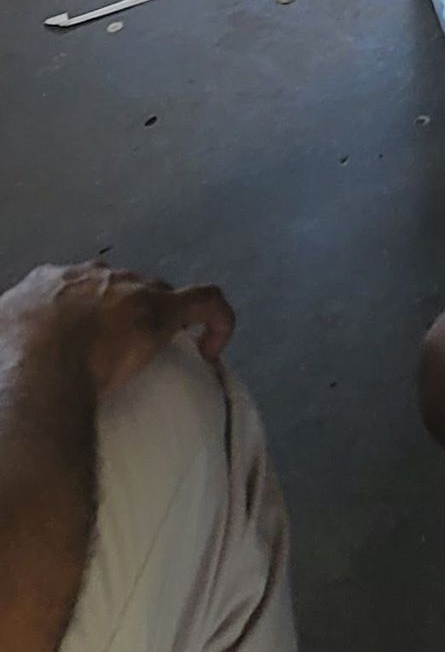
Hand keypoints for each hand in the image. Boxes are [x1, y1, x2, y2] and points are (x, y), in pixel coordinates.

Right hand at [0, 265, 233, 394]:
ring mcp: (128, 288)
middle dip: (121, 311)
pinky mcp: (161, 310)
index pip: (75, 289)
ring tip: (156, 351)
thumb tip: (9, 375)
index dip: (83, 313)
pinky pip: (204, 301)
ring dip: (157, 316)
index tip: (81, 342)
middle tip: (116, 352)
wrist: (36, 365)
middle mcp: (90, 276)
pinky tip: (215, 347)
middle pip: (117, 286)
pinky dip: (217, 318)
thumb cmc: (8, 365)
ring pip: (156, 290)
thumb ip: (6, 352)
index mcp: (48, 284)